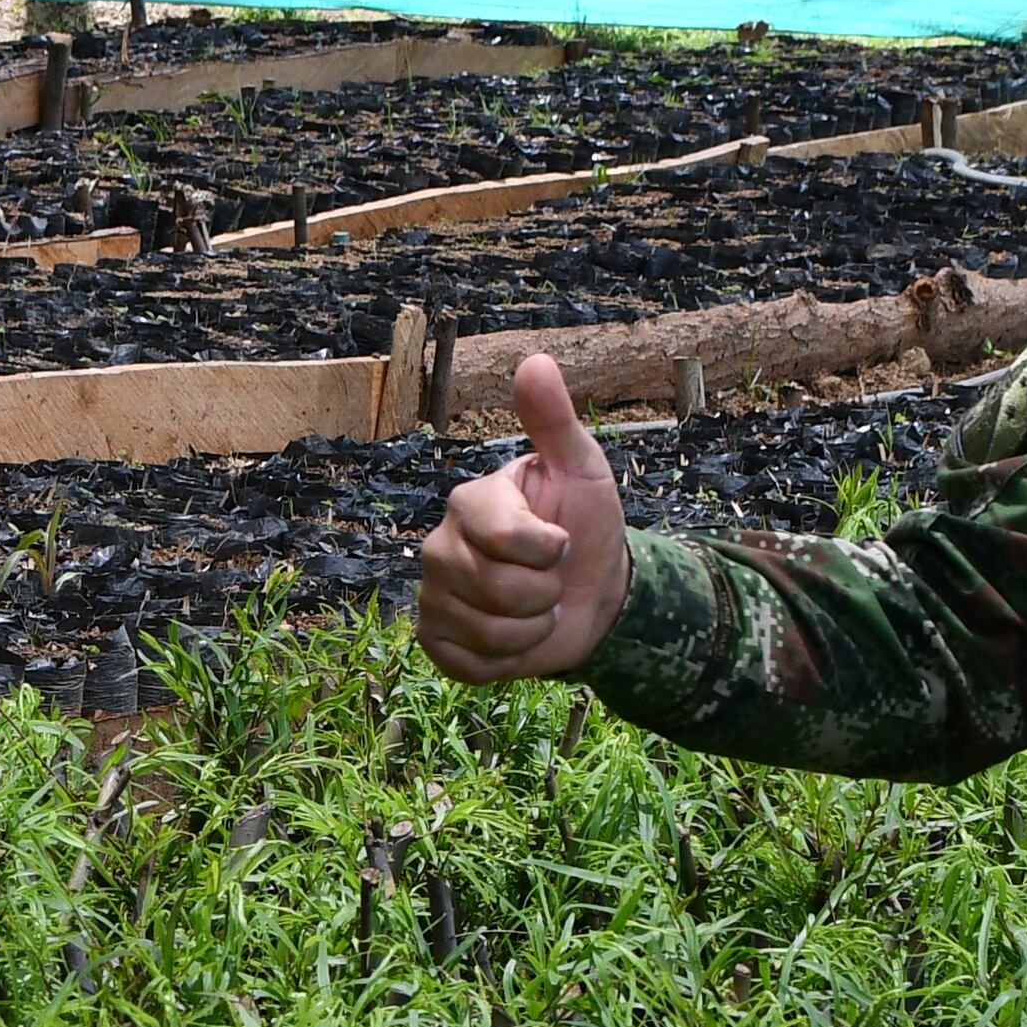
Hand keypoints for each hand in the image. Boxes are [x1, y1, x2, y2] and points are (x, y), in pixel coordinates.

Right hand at [414, 354, 632, 682]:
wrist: (593, 594)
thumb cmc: (586, 526)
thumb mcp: (582, 469)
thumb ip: (554, 421)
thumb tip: (536, 361)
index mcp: (470, 503)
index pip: (507, 540)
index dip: (551, 551)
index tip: (562, 540)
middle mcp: (439, 547)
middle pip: (498, 591)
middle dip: (545, 593)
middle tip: (550, 580)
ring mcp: (433, 597)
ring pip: (489, 632)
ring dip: (532, 630)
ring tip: (536, 608)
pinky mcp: (435, 642)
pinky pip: (470, 664)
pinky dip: (508, 661)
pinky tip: (514, 639)